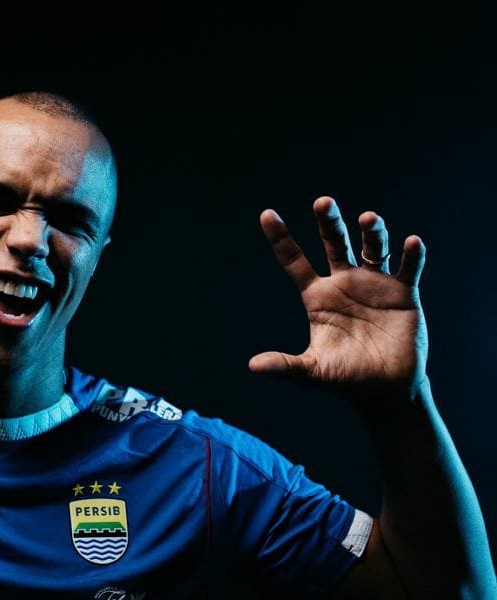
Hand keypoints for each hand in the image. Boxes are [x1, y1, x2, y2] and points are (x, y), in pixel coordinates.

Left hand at [248, 196, 427, 403]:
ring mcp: (374, 284)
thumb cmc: (346, 378)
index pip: (294, 261)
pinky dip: (412, 255)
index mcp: (317, 296)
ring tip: (369, 219)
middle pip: (334, 242)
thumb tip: (253, 367)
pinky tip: (411, 243)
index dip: (281, 238)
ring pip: (372, 248)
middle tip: (322, 202)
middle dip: (328, 222)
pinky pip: (409, 268)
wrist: (386, 390)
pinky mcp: (403, 293)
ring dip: (372, 232)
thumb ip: (285, 365)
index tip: (267, 214)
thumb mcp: (313, 371)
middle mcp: (344, 282)